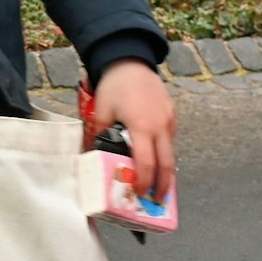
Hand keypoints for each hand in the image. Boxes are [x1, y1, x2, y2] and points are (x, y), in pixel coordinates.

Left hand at [93, 61, 175, 199]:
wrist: (130, 60)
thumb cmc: (115, 85)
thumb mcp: (101, 110)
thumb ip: (97, 133)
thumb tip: (90, 154)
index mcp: (142, 126)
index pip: (147, 163)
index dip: (145, 181)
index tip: (140, 193)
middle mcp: (160, 126)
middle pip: (167, 163)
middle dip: (164, 185)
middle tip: (157, 201)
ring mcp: (168, 120)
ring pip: (170, 151)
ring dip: (166, 170)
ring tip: (157, 185)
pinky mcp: (171, 114)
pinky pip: (169, 138)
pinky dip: (164, 151)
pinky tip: (154, 157)